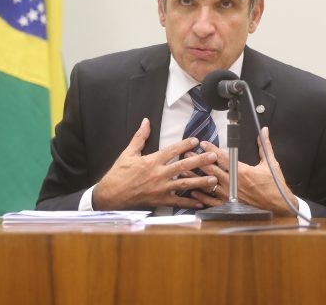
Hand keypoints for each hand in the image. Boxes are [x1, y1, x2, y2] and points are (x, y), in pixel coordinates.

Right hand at [92, 118, 218, 209]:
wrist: (111, 195)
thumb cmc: (119, 174)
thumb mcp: (128, 153)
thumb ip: (140, 137)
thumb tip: (145, 122)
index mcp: (151, 161)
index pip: (171, 150)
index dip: (185, 144)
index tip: (196, 140)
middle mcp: (158, 175)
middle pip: (183, 166)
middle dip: (200, 161)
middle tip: (213, 156)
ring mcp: (160, 189)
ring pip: (184, 185)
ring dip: (200, 181)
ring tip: (214, 178)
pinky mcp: (159, 201)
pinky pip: (177, 202)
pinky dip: (190, 203)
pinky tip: (201, 201)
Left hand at [195, 127, 297, 215]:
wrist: (279, 207)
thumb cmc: (275, 186)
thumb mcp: (271, 164)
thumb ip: (265, 146)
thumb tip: (263, 131)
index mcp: (242, 171)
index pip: (222, 157)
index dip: (211, 149)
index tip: (202, 143)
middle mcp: (233, 183)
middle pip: (212, 169)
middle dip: (199, 160)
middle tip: (188, 154)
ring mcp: (230, 195)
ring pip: (208, 184)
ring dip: (196, 176)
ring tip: (184, 170)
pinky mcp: (230, 205)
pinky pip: (212, 200)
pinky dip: (202, 196)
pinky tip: (194, 190)